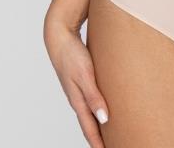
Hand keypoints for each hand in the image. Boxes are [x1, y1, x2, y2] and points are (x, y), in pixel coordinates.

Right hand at [43, 17, 108, 147]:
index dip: (98, 143)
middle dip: (99, 138)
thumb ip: (94, 96)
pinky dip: (98, 109)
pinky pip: (91, 100)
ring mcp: (78, 90)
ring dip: (99, 125)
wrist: (59, 36)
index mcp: (78, 100)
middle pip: (89, 125)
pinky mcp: (81, 81)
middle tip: (113, 146)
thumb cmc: (71, 54)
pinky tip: (104, 107)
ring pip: (90, 113)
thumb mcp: (84, 75)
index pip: (89, 129)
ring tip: (110, 133)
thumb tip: (103, 119)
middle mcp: (77, 98)